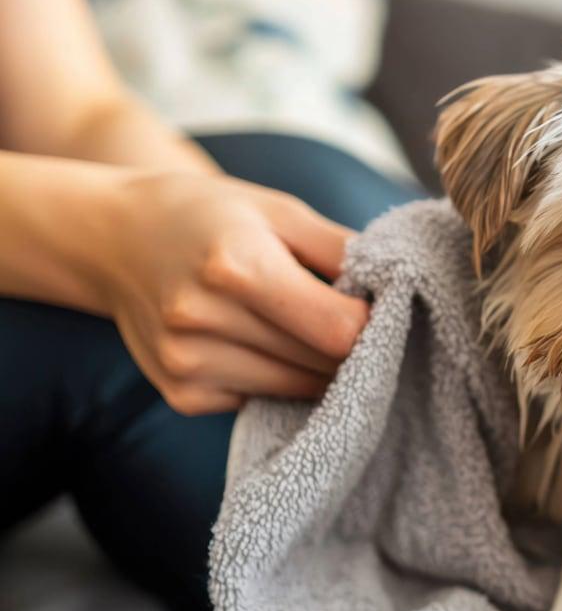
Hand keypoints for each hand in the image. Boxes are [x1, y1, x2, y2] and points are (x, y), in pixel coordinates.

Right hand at [96, 170, 368, 414]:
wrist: (111, 238)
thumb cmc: (209, 216)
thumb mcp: (279, 211)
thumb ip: (344, 251)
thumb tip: (402, 289)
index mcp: (237, 265)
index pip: (339, 330)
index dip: (371, 324)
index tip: (374, 306)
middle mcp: (204, 319)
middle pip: (323, 365)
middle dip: (351, 348)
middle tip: (348, 320)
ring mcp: (188, 363)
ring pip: (300, 390)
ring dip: (317, 367)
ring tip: (300, 327)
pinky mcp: (182, 394)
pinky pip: (263, 400)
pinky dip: (276, 378)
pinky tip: (256, 342)